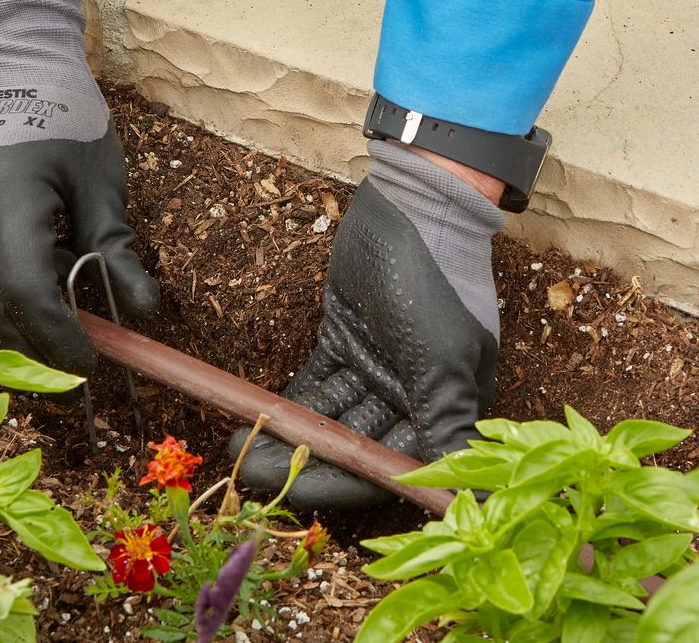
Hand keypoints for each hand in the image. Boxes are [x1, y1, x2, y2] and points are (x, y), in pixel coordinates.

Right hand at [0, 0, 157, 374]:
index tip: (90, 363)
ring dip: (11, 326)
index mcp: (10, 195)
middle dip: (32, 349)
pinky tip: (29, 291)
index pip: (28, 290)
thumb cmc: (67, 118)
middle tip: (72, 372)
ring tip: (56, 331)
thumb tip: (143, 311)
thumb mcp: (102, 182)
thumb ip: (118, 248)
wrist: (12, 64)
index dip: (59, 337)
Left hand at [236, 141, 502, 506]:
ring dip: (288, 436)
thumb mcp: (443, 358)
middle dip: (306, 462)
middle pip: (357, 447)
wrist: (413, 204)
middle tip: (251, 473)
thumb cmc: (437, 282)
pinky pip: (314, 387)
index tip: (297, 493)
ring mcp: (377, 371)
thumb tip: (459, 494)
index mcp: (449, 408)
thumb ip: (443, 424)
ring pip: (330, 419)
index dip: (348, 483)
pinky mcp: (345, 344)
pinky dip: (285, 404)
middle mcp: (414, 397)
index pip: (395, 465)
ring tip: (239, 450)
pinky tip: (249, 419)